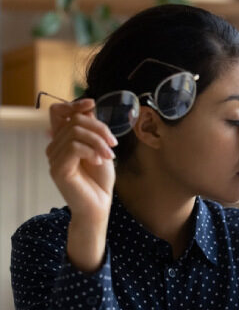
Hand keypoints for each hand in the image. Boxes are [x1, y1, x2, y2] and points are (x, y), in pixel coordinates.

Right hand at [46, 99, 117, 223]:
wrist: (99, 205)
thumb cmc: (100, 180)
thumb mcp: (100, 149)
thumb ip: (92, 130)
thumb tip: (89, 107)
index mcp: (63, 140)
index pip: (58, 112)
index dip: (74, 104)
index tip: (92, 104)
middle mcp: (54, 146)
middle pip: (74, 121)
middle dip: (99, 129)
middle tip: (113, 145)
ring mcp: (54, 158)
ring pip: (76, 133)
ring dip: (98, 142)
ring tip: (109, 156)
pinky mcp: (58, 169)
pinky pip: (74, 147)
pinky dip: (91, 151)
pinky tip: (99, 162)